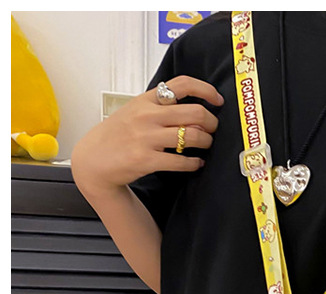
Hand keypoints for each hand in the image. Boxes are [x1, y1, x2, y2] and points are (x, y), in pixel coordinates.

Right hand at [71, 76, 223, 194]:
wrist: (94, 160)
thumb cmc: (118, 136)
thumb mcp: (135, 111)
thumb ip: (161, 108)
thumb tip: (195, 113)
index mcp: (146, 100)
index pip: (182, 84)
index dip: (206, 90)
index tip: (217, 100)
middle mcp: (147, 116)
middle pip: (195, 112)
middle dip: (212, 122)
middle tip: (213, 129)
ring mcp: (147, 138)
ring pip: (193, 136)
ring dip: (206, 142)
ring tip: (206, 145)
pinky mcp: (147, 160)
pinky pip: (182, 161)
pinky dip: (195, 163)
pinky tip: (196, 163)